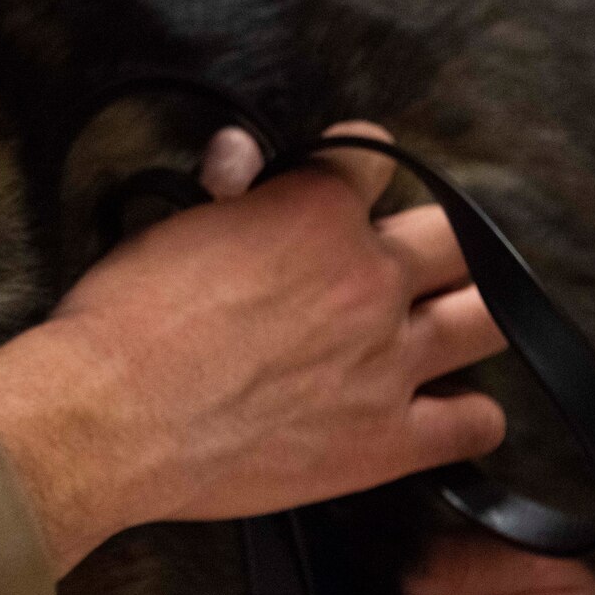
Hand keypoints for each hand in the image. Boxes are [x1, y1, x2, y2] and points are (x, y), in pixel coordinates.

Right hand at [0, 121, 507, 573]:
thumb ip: (231, 193)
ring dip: (467, 314)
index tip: (344, 178)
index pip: (372, 155)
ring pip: (487, 319)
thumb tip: (242, 155)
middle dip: (429, 242)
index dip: (355, 165)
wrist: (108, 417)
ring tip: (437, 324)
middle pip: (456, 238)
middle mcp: (369, 278)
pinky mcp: (389, 440)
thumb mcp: (172, 228)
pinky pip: (476, 421)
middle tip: (394, 263)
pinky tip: (441, 407)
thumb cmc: (124, 319)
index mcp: (315, 212)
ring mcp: (389, 360)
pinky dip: (468, 413)